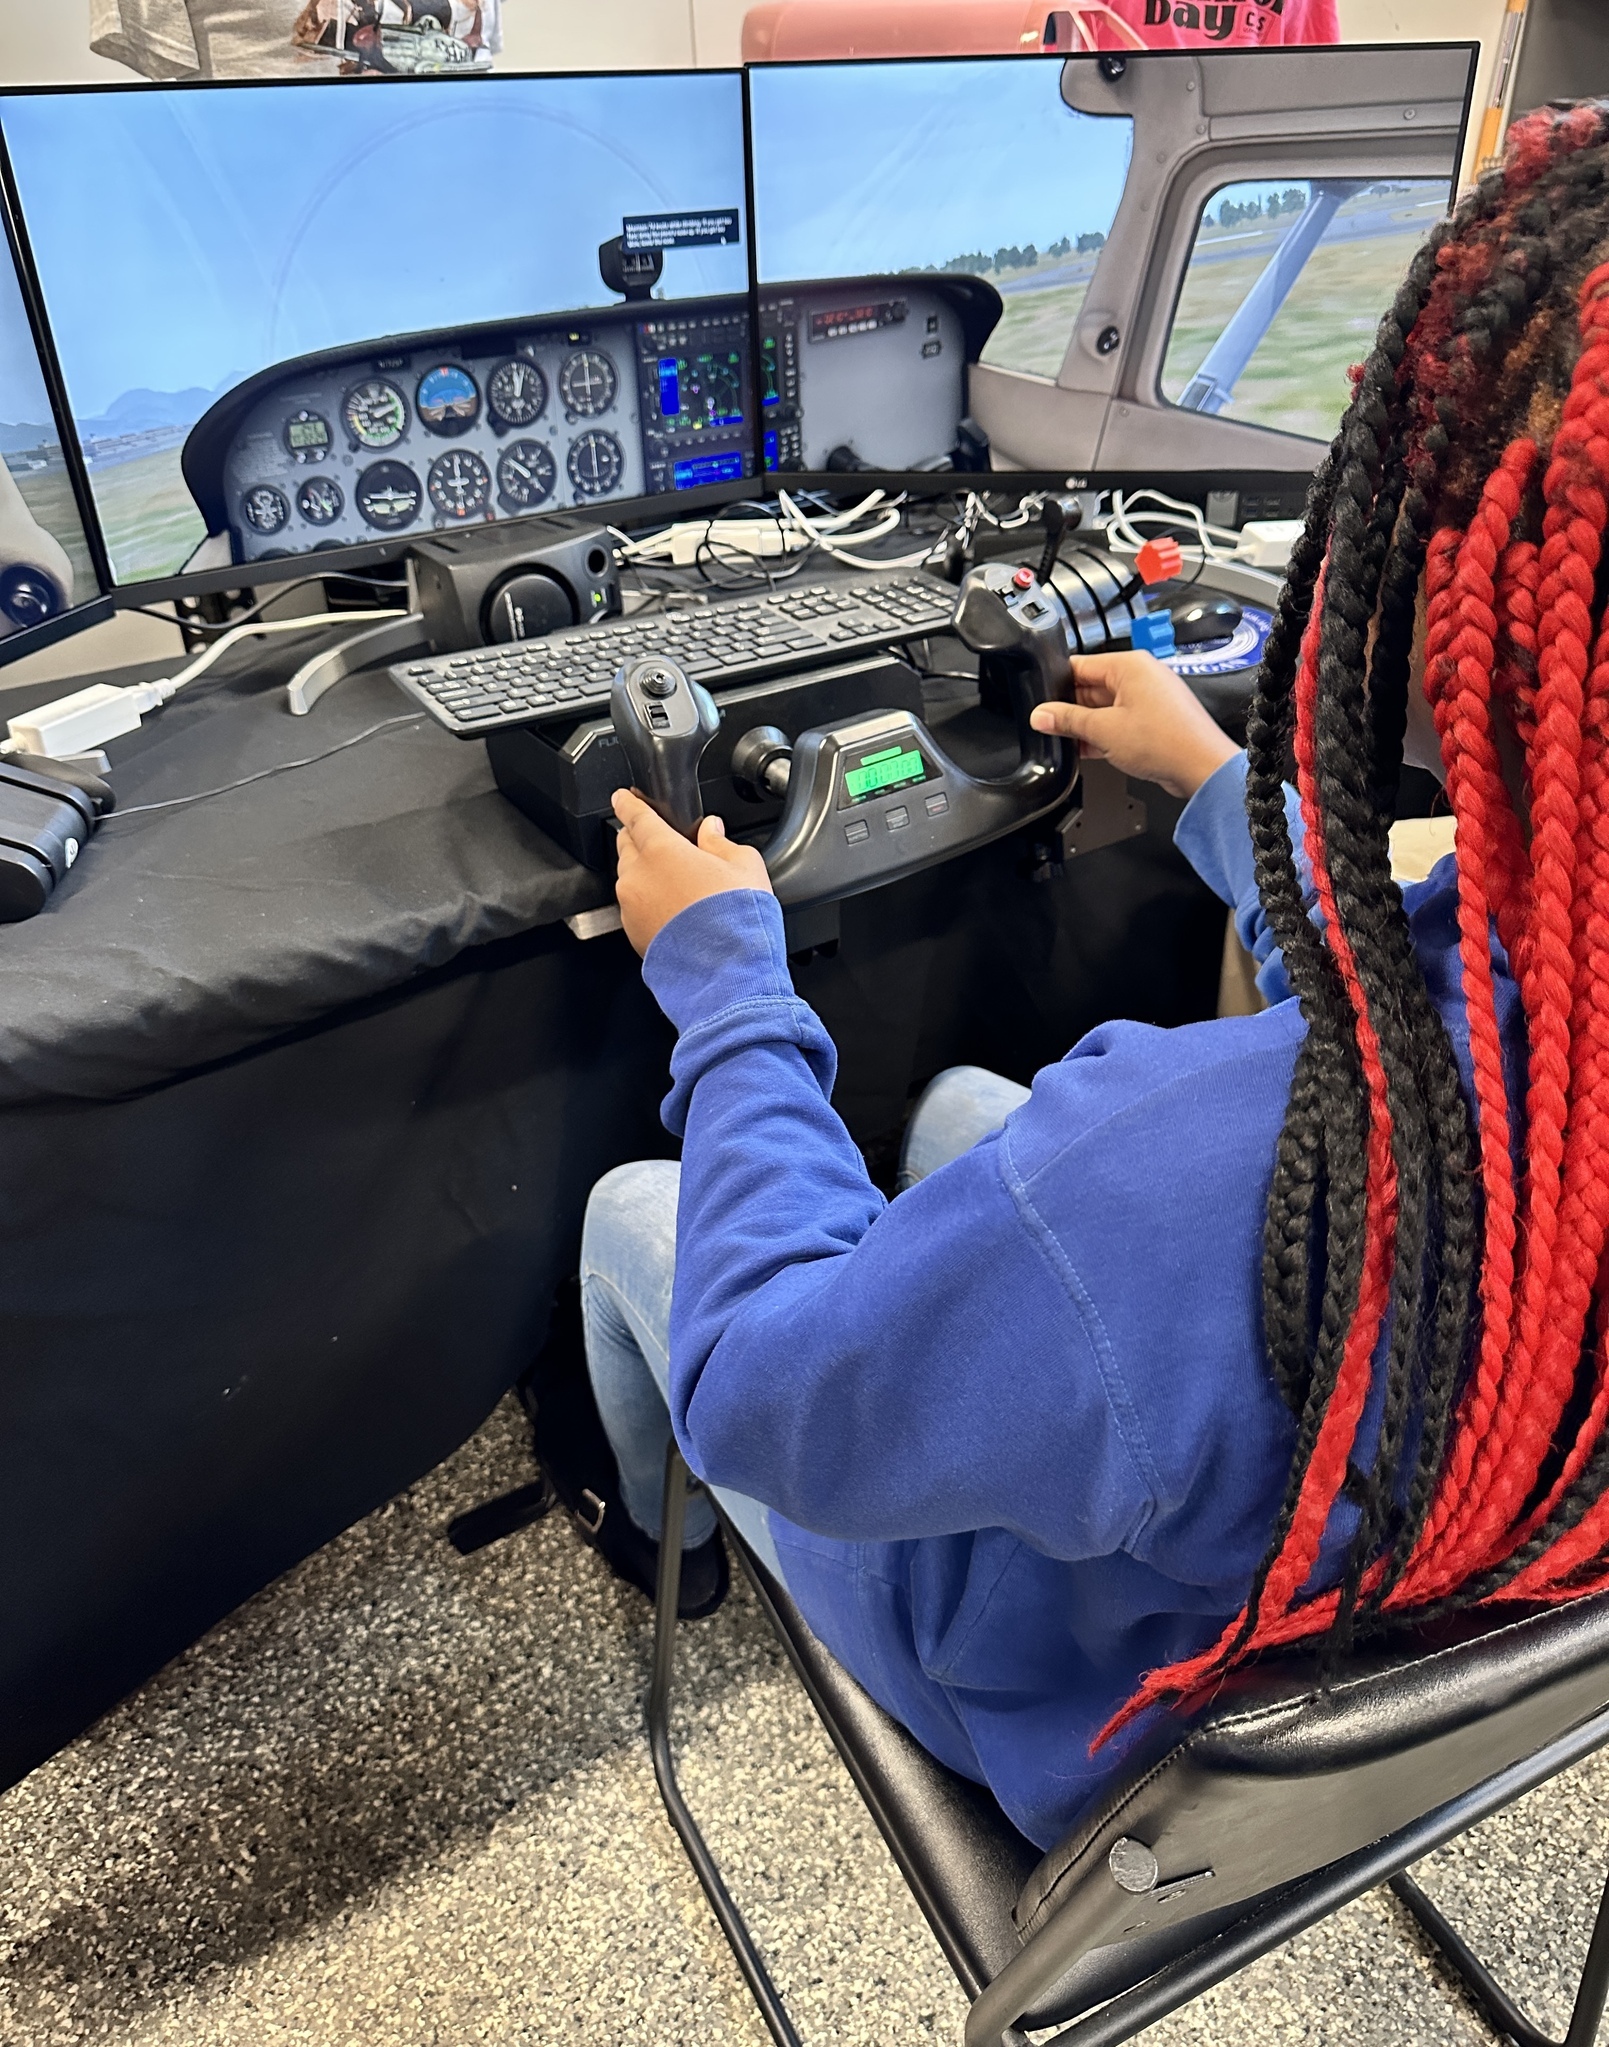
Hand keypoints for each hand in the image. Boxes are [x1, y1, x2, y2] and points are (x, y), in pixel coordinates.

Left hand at [612, 786, 772, 955]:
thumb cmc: (736, 919)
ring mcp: (632, 906)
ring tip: (675, 885)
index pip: (636, 817)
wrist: (726, 972)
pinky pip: (634, 908)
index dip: (627, 804)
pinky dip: (647, 903)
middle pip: (627, 845)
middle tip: (659, 842)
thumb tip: (711, 830)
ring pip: (629, 878)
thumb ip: (722, 842)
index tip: (622, 798)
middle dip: (638, 838)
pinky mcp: (633, 933)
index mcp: (662, 849)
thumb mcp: (745, 866)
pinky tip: (673, 912)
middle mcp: (639, 875)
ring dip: (644, 873)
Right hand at [1029, 650, 1238, 799]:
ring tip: (1071, 742)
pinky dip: (1104, 734)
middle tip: (1051, 727)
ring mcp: (1149, 698)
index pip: (1079, 665)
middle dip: (1071, 709)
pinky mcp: (1155, 720)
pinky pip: (1120, 721)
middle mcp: (1141, 676)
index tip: (1041, 704)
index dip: (1056, 684)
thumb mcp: (1103, 730)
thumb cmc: (1167, 741)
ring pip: (1105, 707)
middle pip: (1091, 687)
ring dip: (1087, 725)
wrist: (1201, 767)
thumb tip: (1042, 715)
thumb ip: (1068, 721)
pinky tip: (1090, 750)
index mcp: (1129, 665)